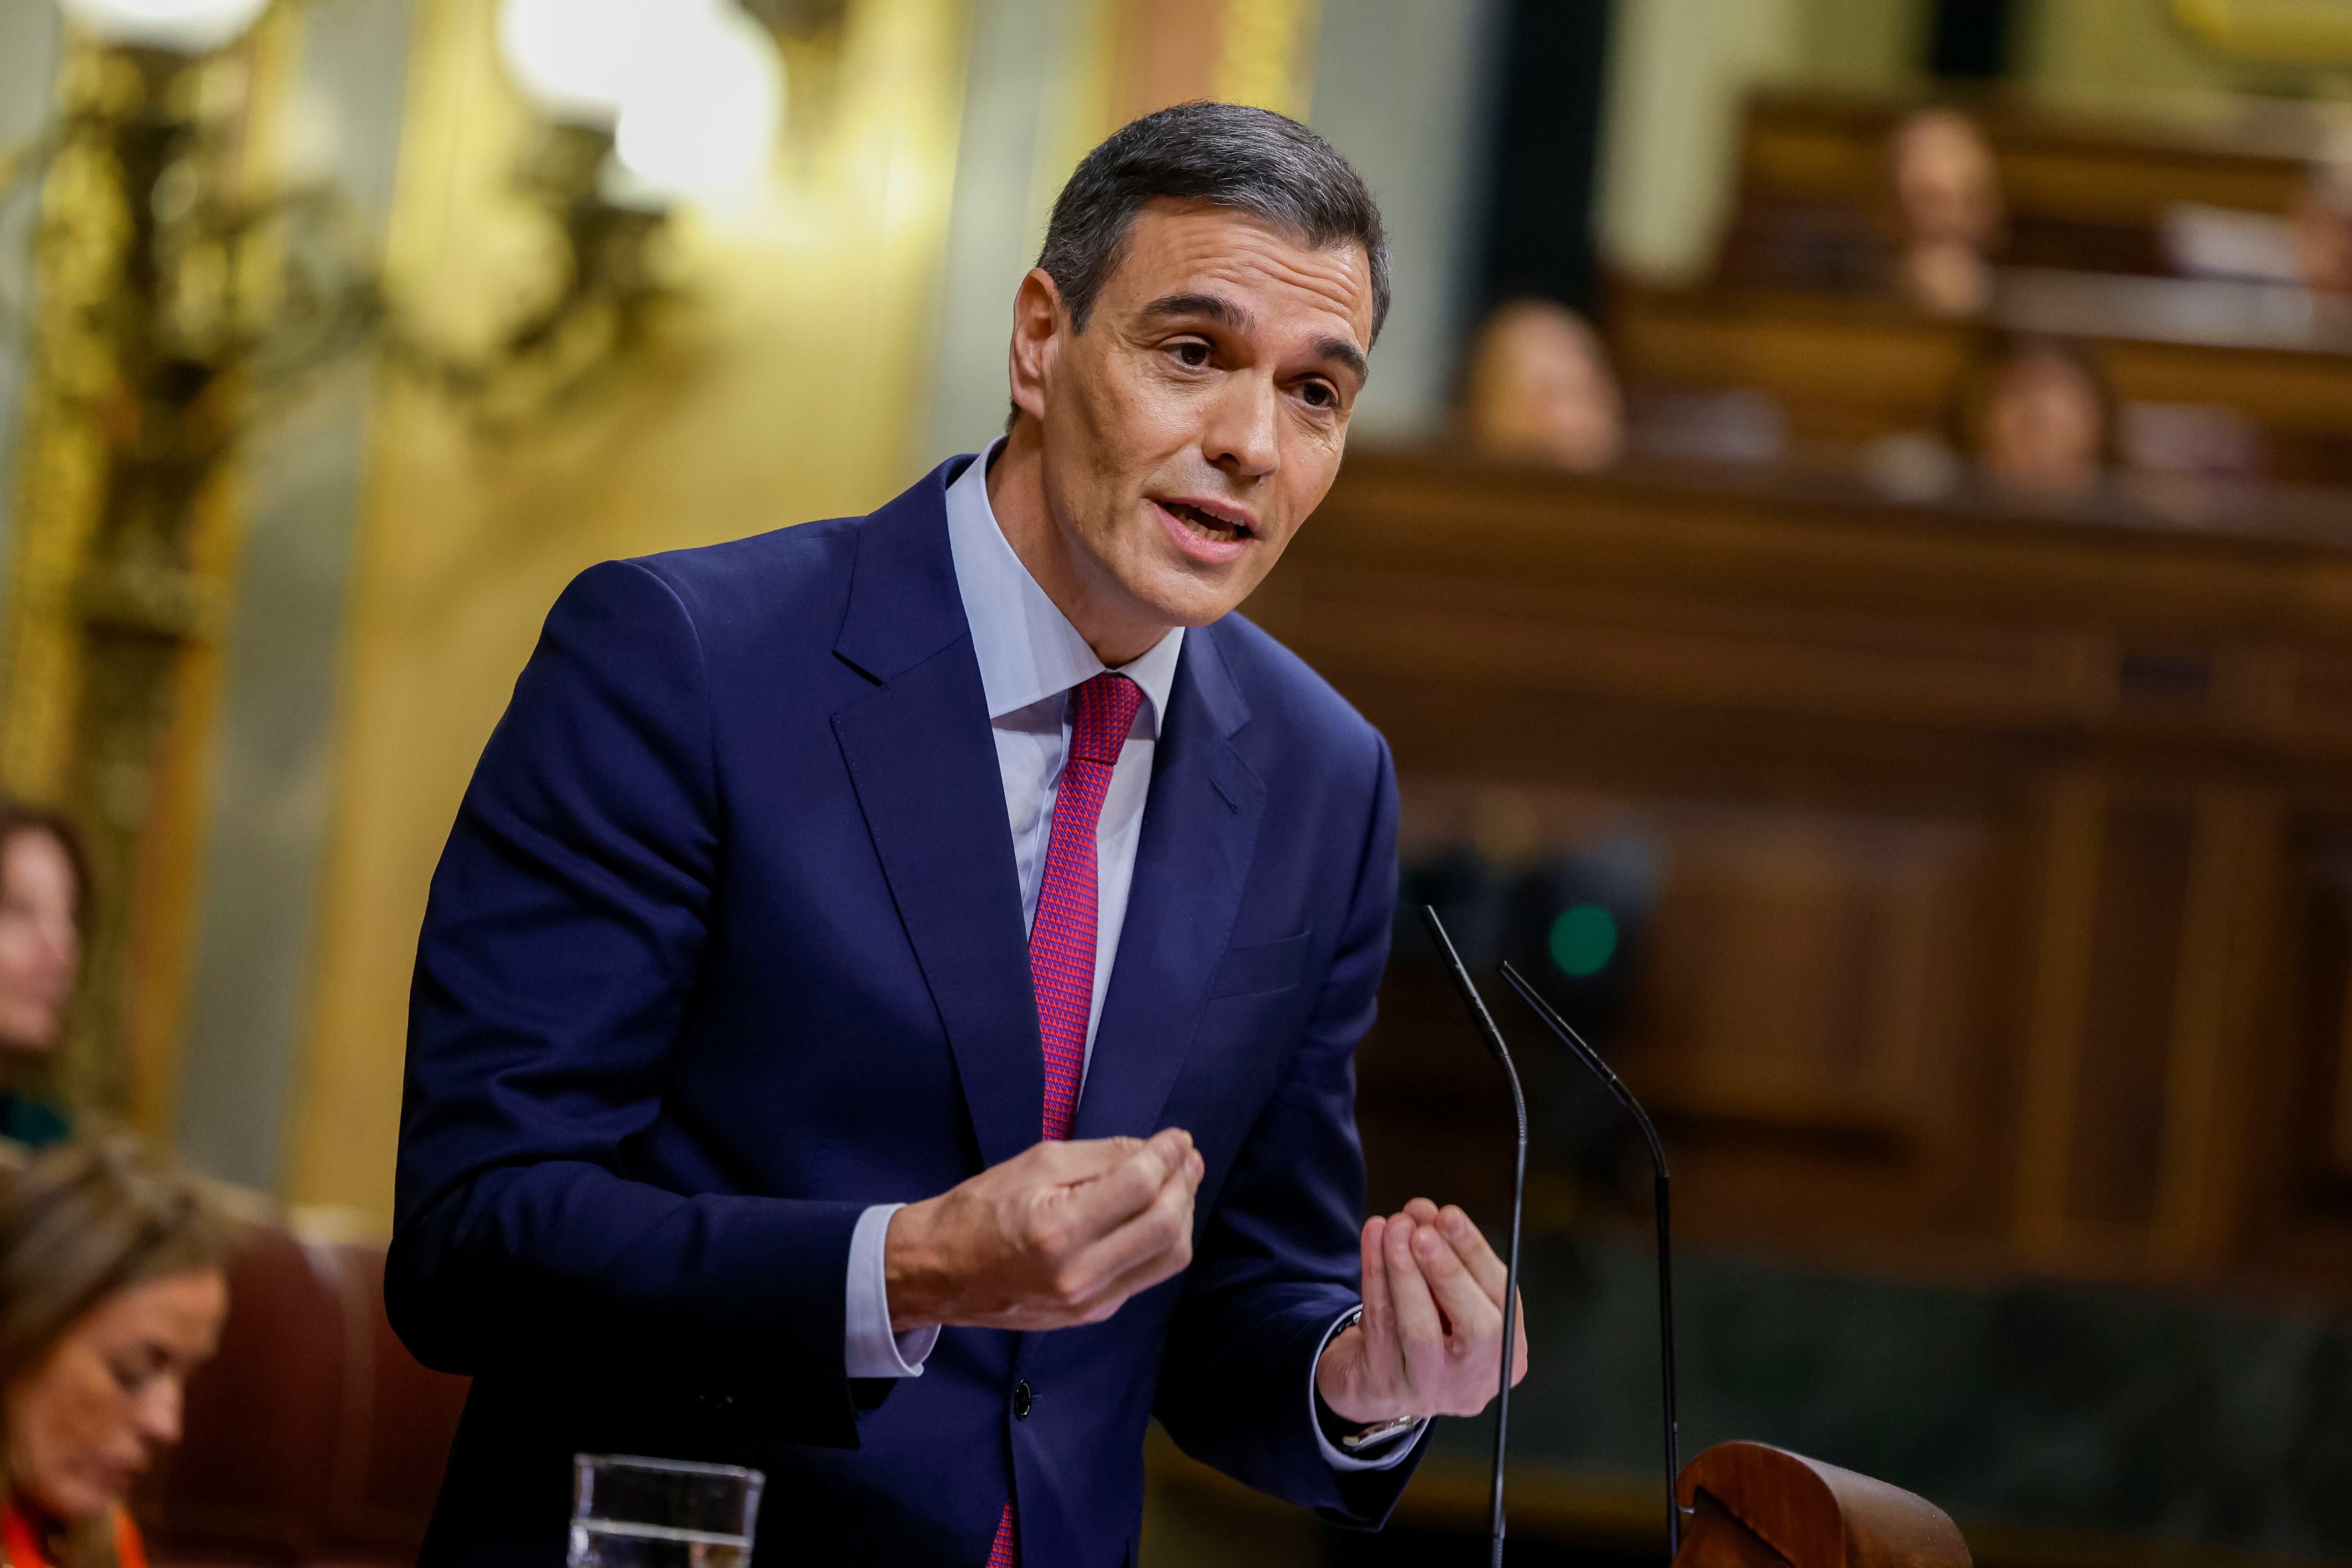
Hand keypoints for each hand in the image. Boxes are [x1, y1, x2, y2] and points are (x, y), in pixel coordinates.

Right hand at [884, 1128, 1204, 1332]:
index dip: (1167, 1155)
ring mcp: (1091, 1303)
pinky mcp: (1094, 1314)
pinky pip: (1146, 1274)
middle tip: (1186, 1155)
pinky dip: (1160, 1240)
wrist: (941, 1272)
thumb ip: (1101, 1156)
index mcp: (1059, 1230)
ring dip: (1182, 1214)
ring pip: (1168, 1257)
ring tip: (1179, 1181)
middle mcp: (1081, 1275)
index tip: (1178, 1137)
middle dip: (1184, 1184)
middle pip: (1167, 1227)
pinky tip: (1154, 1213)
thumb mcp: (1036, 1163)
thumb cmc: (981, 1209)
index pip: (1140, 1187)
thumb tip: (1154, 1150)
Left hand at [1314, 1197, 1528, 1424]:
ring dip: (1405, 1268)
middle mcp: (1475, 1381)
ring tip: (1395, 1226)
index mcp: (1506, 1356)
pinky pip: (1380, 1323)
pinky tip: (1373, 1238)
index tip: (1450, 1216)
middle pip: (1476, 1327)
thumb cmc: (1427, 1330)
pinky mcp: (1385, 1385)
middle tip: (1423, 1231)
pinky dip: (1375, 1274)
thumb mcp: (1452, 1303)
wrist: (1375, 1384)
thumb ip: (1452, 1260)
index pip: (1504, 1302)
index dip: (1477, 1256)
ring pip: (1419, 1328)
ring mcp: (1430, 1390)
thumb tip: (1431, 1214)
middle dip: (1449, 1272)